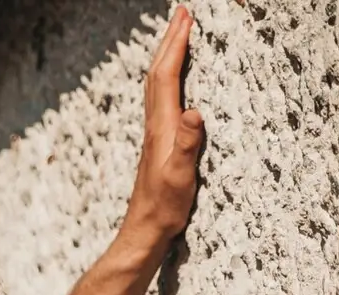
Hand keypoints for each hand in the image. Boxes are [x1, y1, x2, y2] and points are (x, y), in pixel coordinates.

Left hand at [121, 6, 204, 247]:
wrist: (144, 230)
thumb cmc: (163, 207)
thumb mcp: (180, 177)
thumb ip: (187, 145)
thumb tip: (194, 113)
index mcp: (161, 128)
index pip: (166, 77)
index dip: (175, 46)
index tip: (185, 19)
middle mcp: (155, 126)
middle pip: (157, 75)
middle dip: (169, 42)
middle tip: (181, 13)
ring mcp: (155, 135)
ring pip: (156, 86)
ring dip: (166, 57)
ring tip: (177, 36)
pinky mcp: (158, 144)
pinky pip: (161, 101)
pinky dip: (168, 79)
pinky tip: (173, 82)